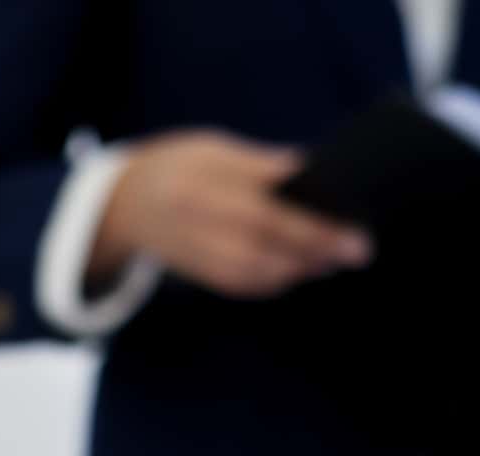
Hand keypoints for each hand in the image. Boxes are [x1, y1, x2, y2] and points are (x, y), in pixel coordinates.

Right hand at [87, 130, 372, 299]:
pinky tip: (303, 269)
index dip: (310, 223)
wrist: (121, 204)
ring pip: (256, 272)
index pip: (264, 210)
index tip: (351, 226)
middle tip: (358, 249)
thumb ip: (258, 163)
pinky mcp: (198, 274)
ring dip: (301, 268)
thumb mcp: (213, 147)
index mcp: (198, 185)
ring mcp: (194, 253)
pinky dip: (278, 280)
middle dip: (315, 250)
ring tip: (335, 258)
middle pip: (264, 246)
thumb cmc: (177, 165)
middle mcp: (193, 224)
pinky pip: (243, 284)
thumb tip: (309, 171)